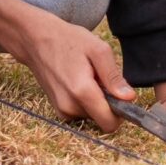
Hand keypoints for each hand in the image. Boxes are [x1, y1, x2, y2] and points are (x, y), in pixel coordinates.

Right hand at [0, 0, 130, 130]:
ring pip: (92, 115)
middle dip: (107, 101)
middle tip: (99, 77)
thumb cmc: (68, 41)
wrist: (36, 41)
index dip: (120, 112)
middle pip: (102, 118)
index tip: (120, 96)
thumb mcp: (98, 50)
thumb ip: (114, 77)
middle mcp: (70, 107)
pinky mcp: (57, 110)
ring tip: (87, 76)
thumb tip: (129, 98)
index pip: (109, 123)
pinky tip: (77, 81)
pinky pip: (81, 112)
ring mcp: (61, 110)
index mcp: (82, 92)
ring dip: (95, 100)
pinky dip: (84, 100)